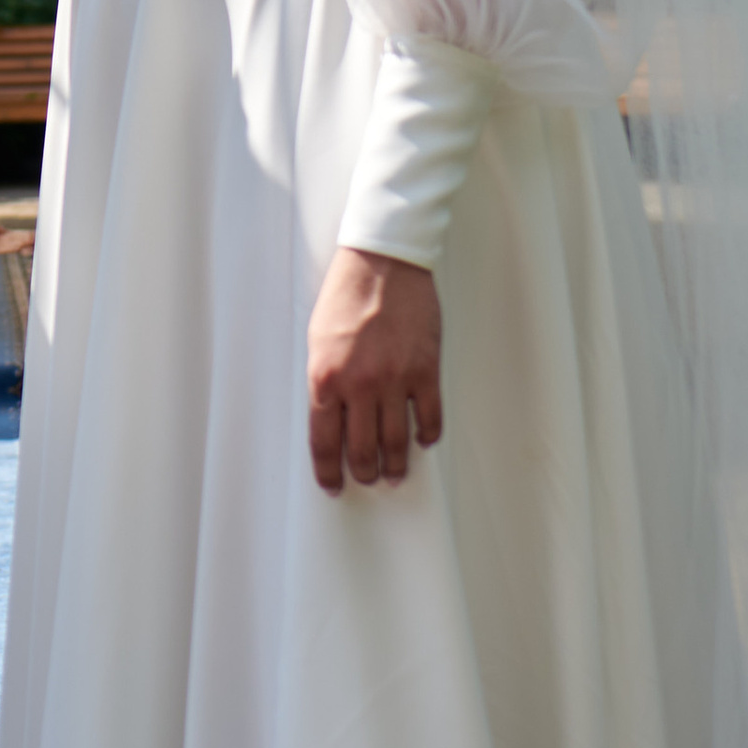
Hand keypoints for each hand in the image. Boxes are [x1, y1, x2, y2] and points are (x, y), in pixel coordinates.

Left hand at [306, 247, 441, 494]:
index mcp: (326, 378)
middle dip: (363, 473)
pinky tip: (423, 440)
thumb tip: (333, 419)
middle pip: (362, 450)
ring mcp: (395, 380)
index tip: (332, 485)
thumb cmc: (346, 295)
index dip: (327, 470)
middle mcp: (359, 385)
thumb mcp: (318, 341)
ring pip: (396, 442)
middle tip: (367, 480)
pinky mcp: (426, 371)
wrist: (383, 263)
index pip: (324, 441)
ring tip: (394, 474)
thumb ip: (325, 382)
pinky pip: (429, 417)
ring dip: (395, 465)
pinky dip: (427, 434)